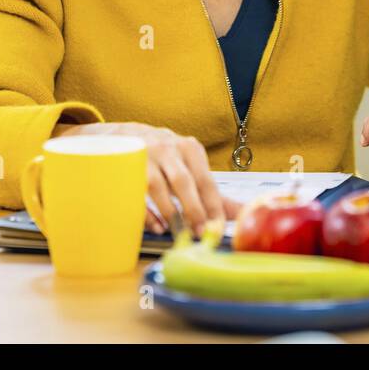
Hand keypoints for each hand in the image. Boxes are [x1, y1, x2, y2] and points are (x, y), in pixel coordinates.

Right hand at [59, 121, 240, 234]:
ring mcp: (144, 156)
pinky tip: (157, 226)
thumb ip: (213, 192)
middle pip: (183, 181)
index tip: (218, 227)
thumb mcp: (191, 166)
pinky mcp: (124, 167)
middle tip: (201, 233)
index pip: (205, 179)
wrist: (126, 136)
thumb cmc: (166, 157)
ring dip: (170, 211)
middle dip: (194, 209)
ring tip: (179, 232)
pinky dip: (146, 211)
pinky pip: (134, 192)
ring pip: (157, 185)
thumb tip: (244, 212)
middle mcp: (168, 148)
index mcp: (190, 149)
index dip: (213, 205)